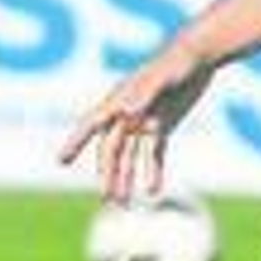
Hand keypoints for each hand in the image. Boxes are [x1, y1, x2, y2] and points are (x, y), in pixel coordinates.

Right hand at [58, 40, 211, 201]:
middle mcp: (126, 114)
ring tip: (124, 203)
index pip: (91, 124)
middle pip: (112, 149)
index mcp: (119, 100)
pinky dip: (152, 171)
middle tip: (106, 198)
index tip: (61, 161)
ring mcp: (143, 121)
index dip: (75, 142)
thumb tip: (127, 111)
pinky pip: (153, 154)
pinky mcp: (161, 126)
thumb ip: (144, 94)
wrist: (199, 57)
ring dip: (126, 178)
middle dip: (107, 174)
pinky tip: (152, 190)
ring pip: (129, 156)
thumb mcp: (163, 77)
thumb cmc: (177, 63)